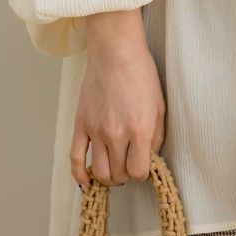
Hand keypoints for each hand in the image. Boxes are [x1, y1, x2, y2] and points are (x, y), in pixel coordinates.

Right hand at [70, 9, 165, 189]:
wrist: (116, 52)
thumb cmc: (141, 74)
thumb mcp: (160, 105)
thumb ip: (157, 136)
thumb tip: (151, 158)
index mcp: (140, 130)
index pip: (138, 172)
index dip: (142, 173)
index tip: (143, 165)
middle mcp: (116, 134)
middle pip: (118, 175)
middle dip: (126, 175)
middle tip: (129, 164)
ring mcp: (95, 130)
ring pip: (99, 172)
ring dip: (108, 177)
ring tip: (114, 170)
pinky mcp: (80, 124)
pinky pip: (75, 158)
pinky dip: (80, 175)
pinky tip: (86, 183)